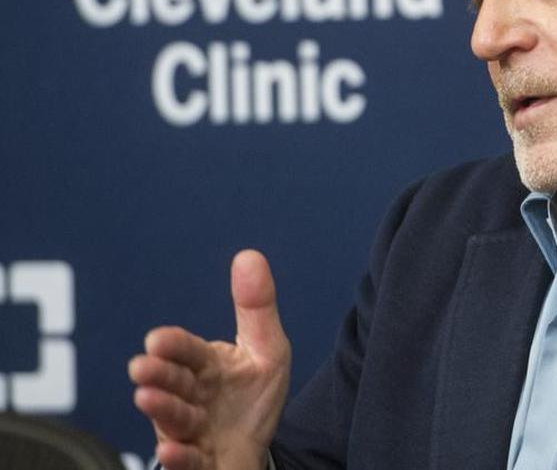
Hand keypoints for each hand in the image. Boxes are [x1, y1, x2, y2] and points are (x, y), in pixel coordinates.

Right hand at [129, 250, 291, 469]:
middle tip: (142, 368)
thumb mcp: (267, 350)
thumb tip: (250, 255)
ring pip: (174, 419)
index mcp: (206, 366)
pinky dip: (179, 456)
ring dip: (162, 409)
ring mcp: (193, 431)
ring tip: (147, 398)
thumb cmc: (253, 397)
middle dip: (159, 375)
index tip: (157, 339)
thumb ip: (256, 307)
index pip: (187, 350)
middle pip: (173, 383)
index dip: (173, 345)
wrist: (256, 448)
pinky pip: (188, 462)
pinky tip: (171, 449)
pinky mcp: (200, 462)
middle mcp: (193, 397)